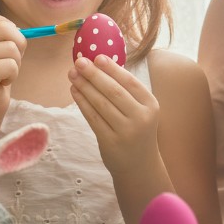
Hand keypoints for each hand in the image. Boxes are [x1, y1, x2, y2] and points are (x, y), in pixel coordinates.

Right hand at [0, 5, 24, 126]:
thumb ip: (4, 33)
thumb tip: (18, 29)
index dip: (2, 24)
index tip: (2, 42)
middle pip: (5, 28)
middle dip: (18, 45)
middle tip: (9, 60)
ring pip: (11, 48)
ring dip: (16, 63)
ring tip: (3, 73)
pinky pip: (10, 65)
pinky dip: (13, 75)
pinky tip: (1, 82)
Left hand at [70, 55, 160, 173]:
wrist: (139, 165)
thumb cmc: (137, 131)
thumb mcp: (141, 111)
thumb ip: (126, 92)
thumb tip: (100, 65)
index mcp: (151, 105)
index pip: (130, 82)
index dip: (112, 69)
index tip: (97, 57)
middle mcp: (141, 118)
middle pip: (114, 91)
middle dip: (94, 75)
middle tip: (79, 62)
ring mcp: (126, 131)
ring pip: (101, 104)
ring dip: (85, 87)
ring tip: (73, 74)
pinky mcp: (110, 142)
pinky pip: (93, 118)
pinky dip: (82, 103)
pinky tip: (75, 91)